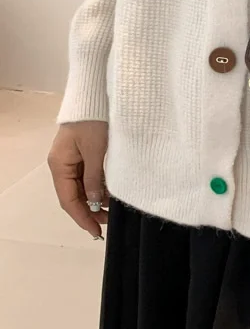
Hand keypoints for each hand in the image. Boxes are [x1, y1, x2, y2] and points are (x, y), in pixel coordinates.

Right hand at [48, 121, 108, 239]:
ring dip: (94, 201)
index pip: (68, 200)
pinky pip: (87, 177)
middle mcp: (62, 165)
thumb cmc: (93, 120)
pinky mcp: (82, 155)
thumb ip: (94, 178)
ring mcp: (72, 159)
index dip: (81, 218)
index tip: (95, 232)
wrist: (94, 96)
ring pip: (81, 188)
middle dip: (89, 212)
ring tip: (111, 212)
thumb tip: (94, 203)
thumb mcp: (95, 150)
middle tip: (107, 224)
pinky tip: (109, 195)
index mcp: (60, 165)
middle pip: (73, 196)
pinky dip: (97, 188)